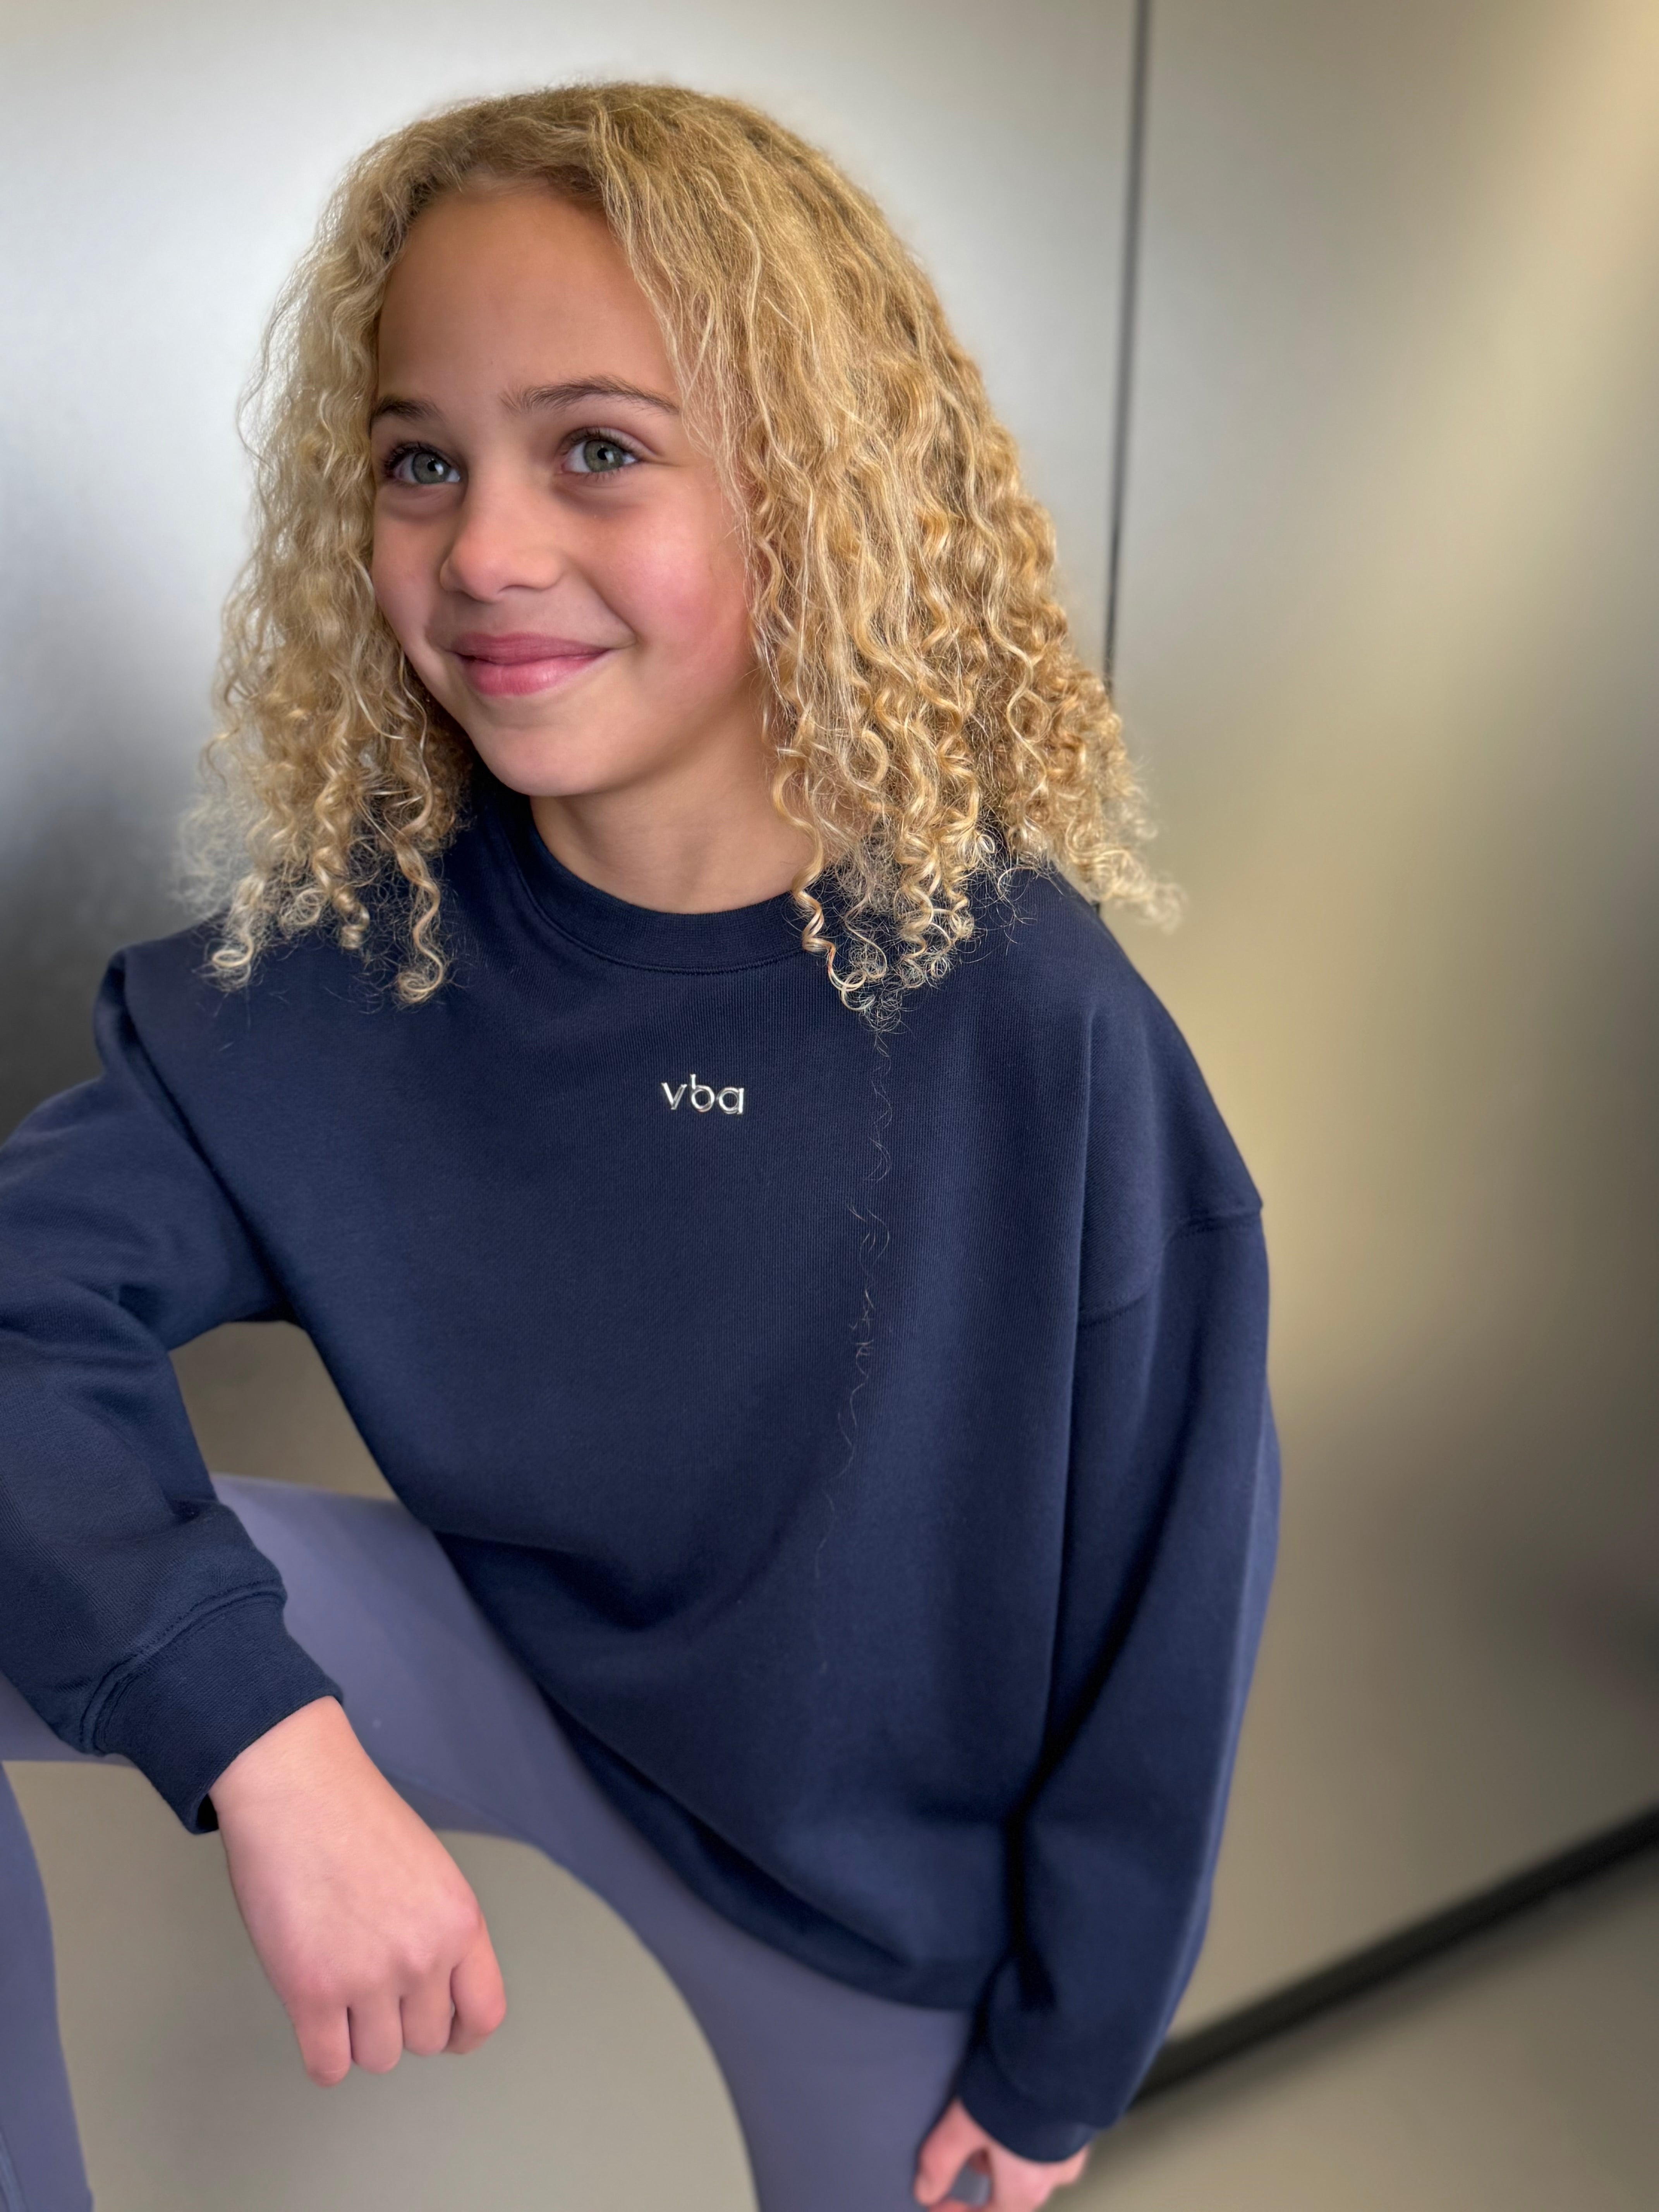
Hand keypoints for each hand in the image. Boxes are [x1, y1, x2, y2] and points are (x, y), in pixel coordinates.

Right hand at [209, 1696, 506, 2084]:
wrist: (297, 1789)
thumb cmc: (355, 1819)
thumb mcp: (430, 1873)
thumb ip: (439, 1931)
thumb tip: (433, 1992)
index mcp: (460, 1921)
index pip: (485, 2012)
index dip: (463, 2033)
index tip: (443, 2030)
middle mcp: (424, 1956)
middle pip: (425, 2041)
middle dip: (400, 2023)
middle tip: (372, 1988)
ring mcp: (368, 1978)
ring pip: (377, 2058)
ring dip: (358, 2036)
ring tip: (338, 1988)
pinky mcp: (310, 1993)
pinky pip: (327, 2066)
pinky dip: (322, 2053)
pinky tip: (315, 2018)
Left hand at [914, 2099, 1089, 2209]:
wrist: (1064, 2051)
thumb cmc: (1017, 2091)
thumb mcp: (964, 2125)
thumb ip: (941, 2161)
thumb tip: (924, 2190)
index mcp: (1026, 2187)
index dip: (959, 2211)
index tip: (938, 2200)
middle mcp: (1054, 2175)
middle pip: (1011, 2187)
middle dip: (984, 2167)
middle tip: (966, 2138)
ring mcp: (1073, 2149)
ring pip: (1031, 2161)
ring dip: (1006, 2147)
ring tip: (989, 2113)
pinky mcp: (1081, 2122)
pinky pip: (1049, 2137)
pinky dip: (1028, 2129)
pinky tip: (1018, 2102)